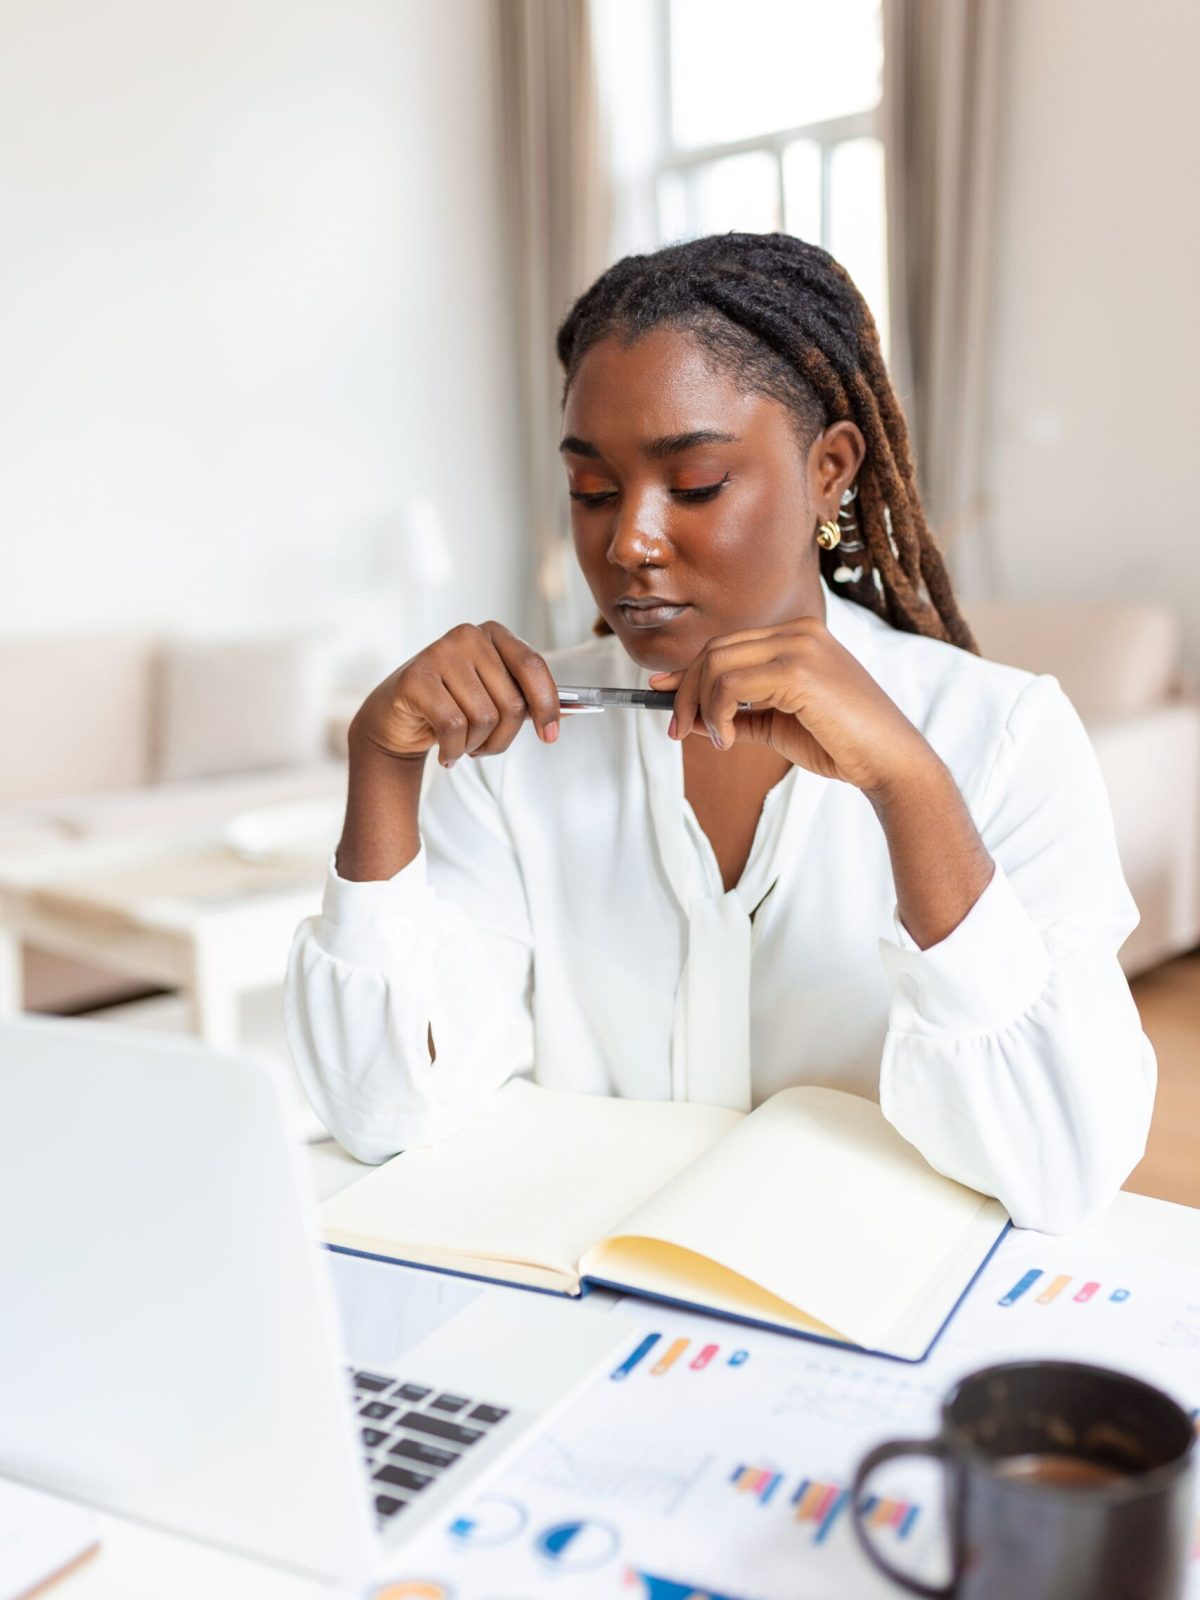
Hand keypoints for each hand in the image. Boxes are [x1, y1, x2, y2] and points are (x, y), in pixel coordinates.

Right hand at [350, 622, 560, 768]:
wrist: (396, 720)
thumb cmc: (453, 707)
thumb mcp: (494, 700)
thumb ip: (529, 701)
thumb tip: (572, 712)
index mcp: (494, 635)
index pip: (532, 667)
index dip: (548, 705)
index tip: (551, 736)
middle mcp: (468, 636)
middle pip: (511, 702)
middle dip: (502, 738)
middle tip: (483, 748)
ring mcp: (439, 652)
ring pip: (483, 717)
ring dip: (475, 746)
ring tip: (461, 746)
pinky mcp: (416, 677)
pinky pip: (453, 726)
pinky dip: (453, 750)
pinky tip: (445, 753)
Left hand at [648, 616, 935, 797]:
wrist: (890, 762)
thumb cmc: (840, 744)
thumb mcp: (777, 725)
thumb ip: (735, 715)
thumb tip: (688, 716)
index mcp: (798, 635)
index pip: (727, 644)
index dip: (688, 670)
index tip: (661, 693)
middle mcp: (798, 631)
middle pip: (714, 650)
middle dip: (685, 691)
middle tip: (678, 730)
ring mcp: (799, 646)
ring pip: (716, 664)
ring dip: (699, 706)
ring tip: (714, 739)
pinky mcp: (798, 670)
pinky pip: (730, 685)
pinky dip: (716, 714)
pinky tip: (727, 739)